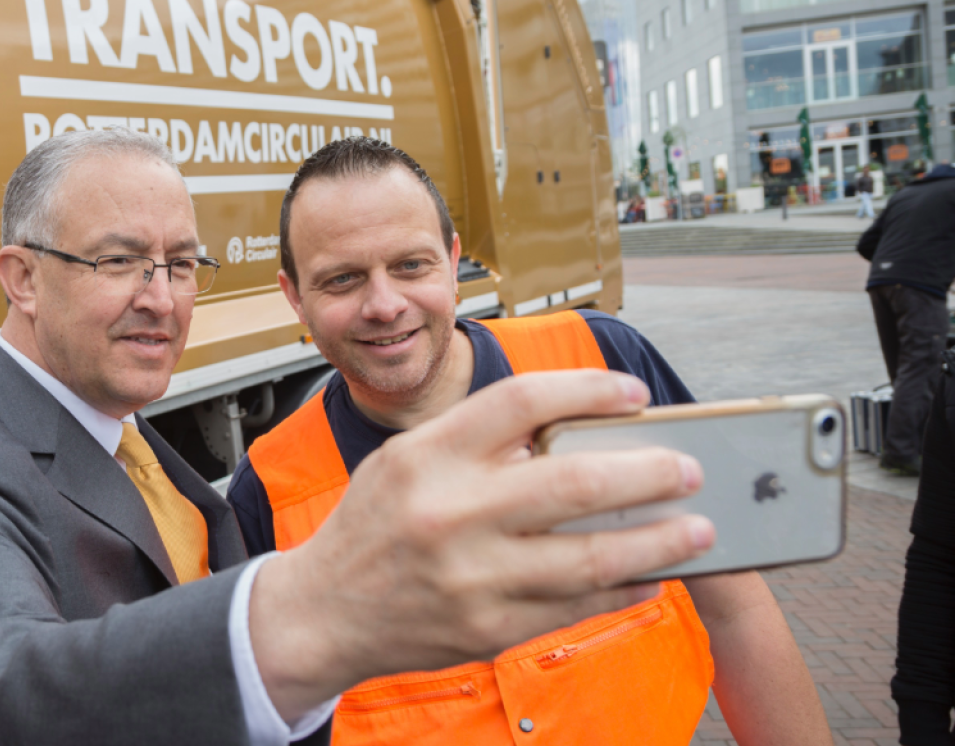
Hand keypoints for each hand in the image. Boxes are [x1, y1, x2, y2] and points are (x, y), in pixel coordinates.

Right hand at [249, 369, 714, 718]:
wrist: (323, 612)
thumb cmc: (374, 526)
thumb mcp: (406, 460)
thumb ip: (476, 442)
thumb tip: (572, 431)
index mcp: (428, 455)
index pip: (523, 401)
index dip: (590, 390)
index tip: (633, 396)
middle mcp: (451, 514)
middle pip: (575, 481)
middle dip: (649, 472)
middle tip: (688, 469)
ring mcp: (472, 577)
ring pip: (591, 556)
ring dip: (658, 541)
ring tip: (697, 529)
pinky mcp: (488, 629)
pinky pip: (576, 606)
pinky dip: (623, 588)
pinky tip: (649, 573)